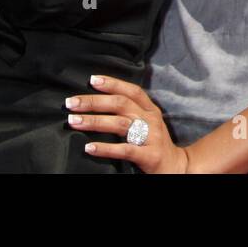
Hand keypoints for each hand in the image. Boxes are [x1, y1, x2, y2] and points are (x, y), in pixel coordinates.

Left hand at [66, 74, 188, 173]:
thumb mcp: (148, 122)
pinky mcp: (149, 155)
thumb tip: (100, 101)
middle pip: (121, 104)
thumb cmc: (154, 143)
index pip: (132, 90)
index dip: (112, 83)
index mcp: (150, 109)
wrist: (176, 167)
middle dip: (94, 102)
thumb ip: (131, 112)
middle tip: (71, 103)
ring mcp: (151, 137)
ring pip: (120, 124)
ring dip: (94, 121)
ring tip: (73, 121)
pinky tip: (89, 147)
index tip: (92, 80)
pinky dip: (106, 148)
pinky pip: (125, 150)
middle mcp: (151, 119)